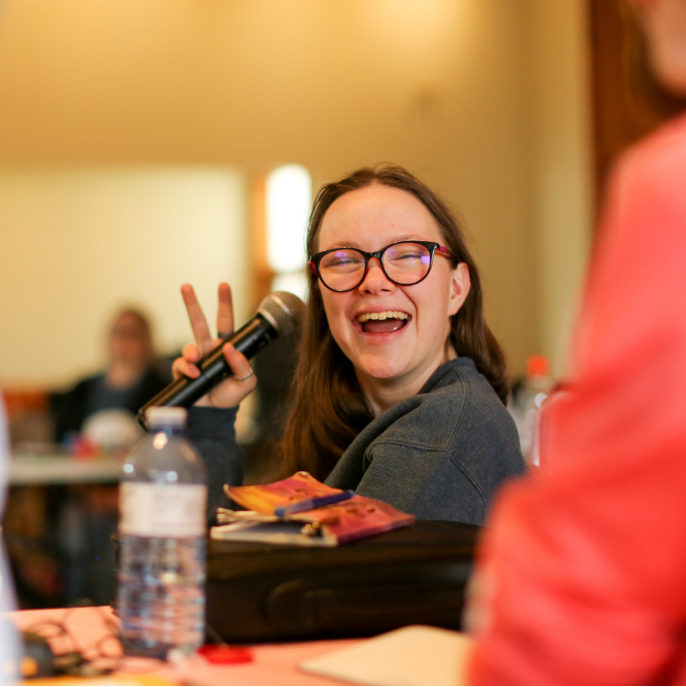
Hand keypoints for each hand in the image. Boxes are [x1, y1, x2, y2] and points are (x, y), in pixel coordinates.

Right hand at [172, 283, 256, 407]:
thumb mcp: (246, 382)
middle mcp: (210, 349)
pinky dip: (187, 368)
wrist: (214, 414)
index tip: (223, 285)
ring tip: (195, 358)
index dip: (225, 304)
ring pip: (188, 344)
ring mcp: (195, 359)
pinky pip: (181, 364)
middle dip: (192, 303)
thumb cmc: (231, 396)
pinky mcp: (183, 371)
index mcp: (227, 347)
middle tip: (186, 286)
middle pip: (199, 322)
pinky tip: (194, 374)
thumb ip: (243, 365)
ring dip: (190, 349)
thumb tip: (230, 348)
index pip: (226, 322)